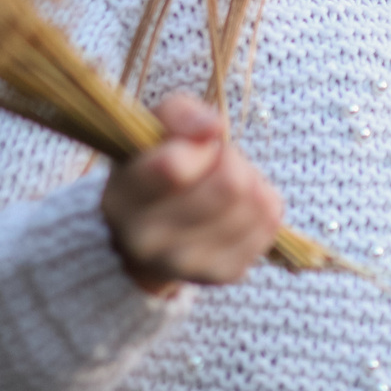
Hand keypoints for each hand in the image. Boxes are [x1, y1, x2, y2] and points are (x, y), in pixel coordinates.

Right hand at [99, 94, 283, 293]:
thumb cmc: (152, 169)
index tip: (198, 147)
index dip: (201, 146)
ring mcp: (185, 265)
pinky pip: (269, 225)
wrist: (149, 237)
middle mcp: (146, 241)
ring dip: (251, 181)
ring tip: (229, 181)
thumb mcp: (152, 131)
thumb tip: (213, 128)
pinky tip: (241, 204)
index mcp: (122, 198)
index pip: (173, 168)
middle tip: (219, 161)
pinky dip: (264, 204)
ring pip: (254, 205)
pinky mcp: (222, 275)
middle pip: (228, 186)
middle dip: (232, 161)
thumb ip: (178, 115)